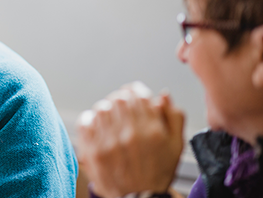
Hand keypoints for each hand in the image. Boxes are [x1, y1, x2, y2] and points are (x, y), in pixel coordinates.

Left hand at [76, 82, 184, 197]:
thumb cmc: (158, 172)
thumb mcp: (176, 145)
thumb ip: (172, 116)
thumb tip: (162, 95)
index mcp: (152, 131)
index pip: (138, 95)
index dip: (135, 91)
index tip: (134, 94)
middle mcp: (130, 135)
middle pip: (119, 99)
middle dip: (121, 99)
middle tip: (122, 107)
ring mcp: (109, 143)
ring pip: (102, 108)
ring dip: (106, 109)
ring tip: (111, 117)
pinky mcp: (93, 152)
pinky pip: (85, 122)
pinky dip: (90, 119)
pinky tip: (97, 125)